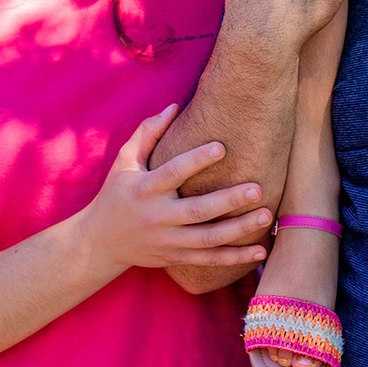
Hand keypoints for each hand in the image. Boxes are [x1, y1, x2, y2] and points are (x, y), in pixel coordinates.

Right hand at [84, 107, 274, 273]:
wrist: (100, 242)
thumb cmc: (117, 193)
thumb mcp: (125, 161)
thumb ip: (149, 132)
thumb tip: (175, 105)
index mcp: (145, 189)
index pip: (173, 173)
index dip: (196, 160)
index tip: (222, 147)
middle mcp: (157, 217)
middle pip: (197, 211)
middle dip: (229, 201)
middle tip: (257, 189)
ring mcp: (167, 241)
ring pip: (208, 239)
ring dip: (239, 230)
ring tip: (268, 216)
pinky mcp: (175, 258)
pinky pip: (209, 260)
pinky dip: (235, 258)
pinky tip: (261, 250)